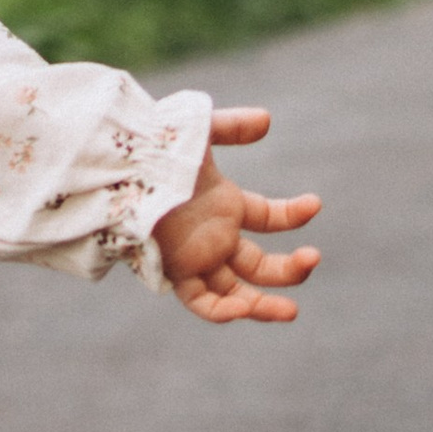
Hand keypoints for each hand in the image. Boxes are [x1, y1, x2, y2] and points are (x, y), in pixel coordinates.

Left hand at [153, 105, 321, 323]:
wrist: (118, 167)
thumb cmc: (154, 149)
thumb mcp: (198, 132)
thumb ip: (231, 126)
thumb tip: (267, 120)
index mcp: (223, 206)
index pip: (267, 219)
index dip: (292, 214)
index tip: (314, 203)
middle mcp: (213, 236)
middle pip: (257, 266)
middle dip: (288, 270)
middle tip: (313, 259)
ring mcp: (196, 257)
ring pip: (235, 291)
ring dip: (265, 304)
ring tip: (293, 311)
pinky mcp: (175, 271)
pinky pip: (201, 303)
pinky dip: (223, 311)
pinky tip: (246, 306)